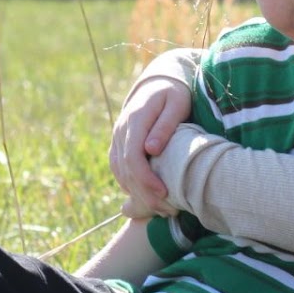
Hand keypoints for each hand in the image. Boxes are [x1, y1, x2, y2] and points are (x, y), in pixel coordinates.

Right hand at [109, 76, 191, 217]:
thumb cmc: (174, 93)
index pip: (133, 157)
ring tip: (161, 208)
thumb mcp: (176, 103)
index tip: (164, 193)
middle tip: (167, 209)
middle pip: (126, 170)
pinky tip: (146, 197)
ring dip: (137, 194)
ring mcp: (117, 137)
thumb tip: (151, 149)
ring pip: (120, 172)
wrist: (156, 83)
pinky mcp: (118, 144)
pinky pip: (118, 168)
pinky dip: (130, 185)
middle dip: (144, 194)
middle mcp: (121, 130)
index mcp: (135, 120)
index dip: (146, 179)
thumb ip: (165, 125)